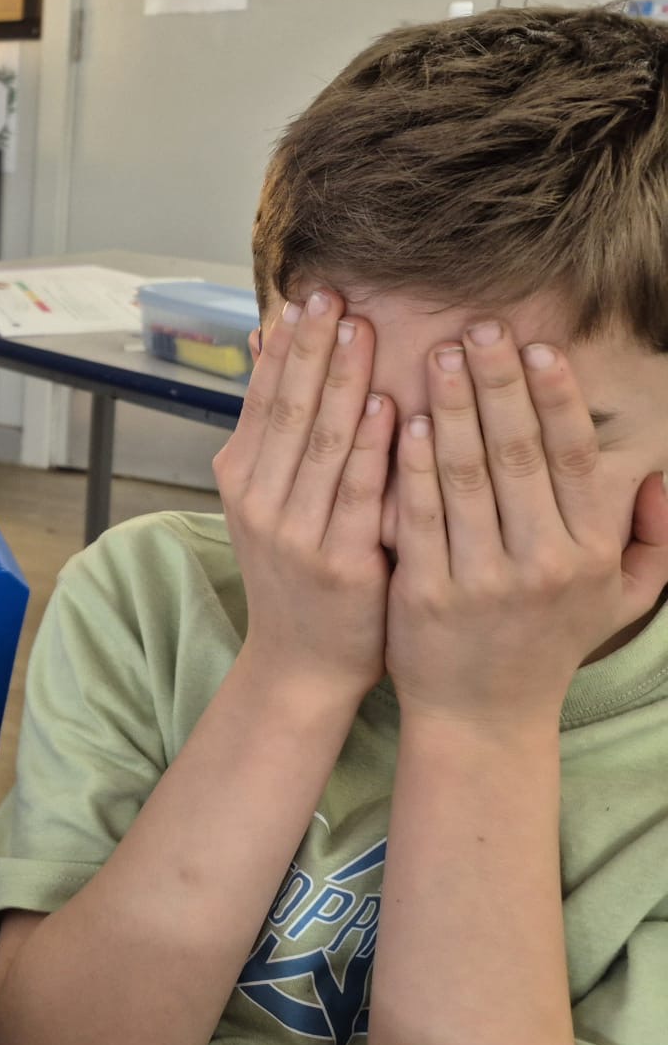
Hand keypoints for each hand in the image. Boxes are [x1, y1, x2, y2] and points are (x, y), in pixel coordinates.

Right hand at [211, 289, 395, 698]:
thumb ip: (273, 429)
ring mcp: (294, 533)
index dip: (286, 347)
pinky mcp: (338, 562)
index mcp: (241, 479)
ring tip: (360, 330)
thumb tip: (267, 345)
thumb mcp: (268, 500)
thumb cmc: (299, 574)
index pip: (264, 398)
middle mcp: (258, 500)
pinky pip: (358, 494)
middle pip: (289, 410)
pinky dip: (371, 449)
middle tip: (333, 295)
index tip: (306, 297)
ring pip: (320, 444)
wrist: (302, 663)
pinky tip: (387, 407)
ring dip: (340, 383)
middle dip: (311, 350)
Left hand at [384, 323, 667, 724]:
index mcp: (587, 553)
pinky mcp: (426, 593)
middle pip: (516, 454)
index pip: (571, 458)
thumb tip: (657, 475)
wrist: (483, 717)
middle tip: (477, 327)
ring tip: (436, 354)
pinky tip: (401, 419)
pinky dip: (411, 464)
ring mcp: (481, 578)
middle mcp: (541, 562)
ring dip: (451, 409)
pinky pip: (419, 515)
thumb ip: (649, 537)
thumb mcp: (619, 599)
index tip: (538, 348)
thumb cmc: (548, 644)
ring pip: (464, 476)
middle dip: (497, 385)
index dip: (555, 399)